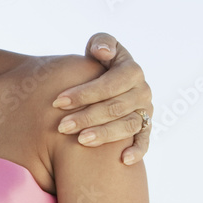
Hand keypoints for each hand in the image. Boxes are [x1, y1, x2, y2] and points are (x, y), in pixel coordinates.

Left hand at [54, 33, 152, 164]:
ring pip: (127, 126)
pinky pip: (145, 141)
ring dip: (104, 134)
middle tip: (62, 127)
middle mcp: (142, 91)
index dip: (84, 93)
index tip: (57, 102)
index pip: (109, 84)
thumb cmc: (99, 62)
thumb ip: (102, 42)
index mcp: (132, 70)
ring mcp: (146, 111)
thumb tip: (103, 52)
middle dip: (86, 117)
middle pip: (115, 107)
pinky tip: (123, 160)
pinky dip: (137, 151)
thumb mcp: (99, 47)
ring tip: (80, 140)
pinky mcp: (146, 127)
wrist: (109, 81)